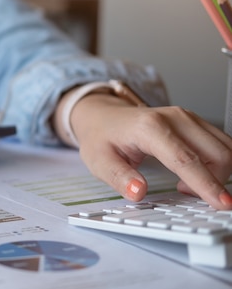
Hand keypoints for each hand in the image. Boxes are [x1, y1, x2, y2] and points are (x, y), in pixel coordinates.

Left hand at [67, 93, 231, 208]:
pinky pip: (220, 143)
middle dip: (214, 181)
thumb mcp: (99, 161)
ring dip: (217, 172)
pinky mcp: (193, 121)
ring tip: (184, 183)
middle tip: (183, 192)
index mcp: (149, 127)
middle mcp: (174, 118)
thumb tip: (137, 192)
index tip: (222, 204)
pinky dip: (215, 163)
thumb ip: (118, 177)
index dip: (206, 184)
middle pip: (217, 153)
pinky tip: (192, 171)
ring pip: (225, 148)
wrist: (102, 115)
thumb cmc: (101, 137)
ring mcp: (187, 117)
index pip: (185, 160)